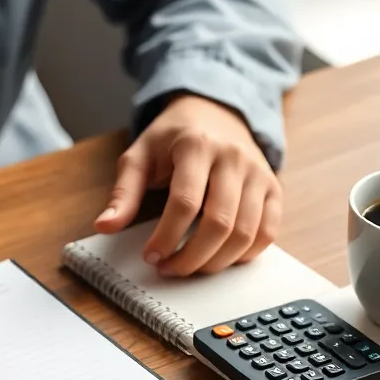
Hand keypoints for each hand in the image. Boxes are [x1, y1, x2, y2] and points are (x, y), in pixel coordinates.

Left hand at [94, 94, 281, 274]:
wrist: (215, 111)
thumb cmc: (173, 138)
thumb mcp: (140, 155)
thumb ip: (124, 192)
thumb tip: (105, 226)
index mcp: (197, 146)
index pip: (185, 203)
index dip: (166, 237)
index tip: (151, 256)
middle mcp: (234, 158)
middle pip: (219, 223)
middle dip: (191, 258)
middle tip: (169, 268)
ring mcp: (258, 173)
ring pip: (245, 233)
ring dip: (216, 262)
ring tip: (190, 266)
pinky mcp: (273, 187)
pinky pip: (268, 232)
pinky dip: (245, 254)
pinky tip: (221, 257)